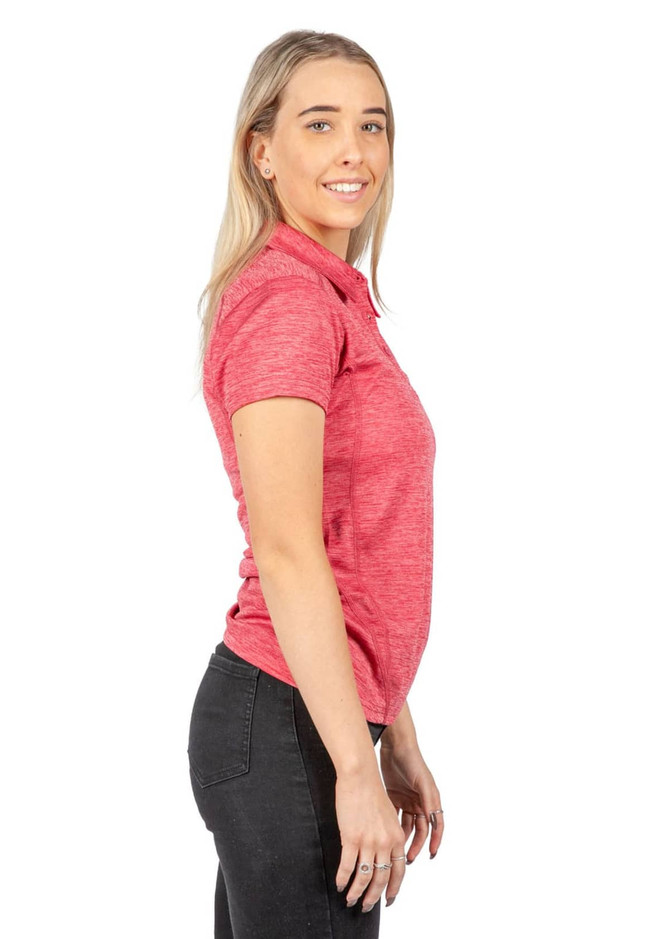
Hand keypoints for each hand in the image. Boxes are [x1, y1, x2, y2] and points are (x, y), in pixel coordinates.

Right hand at [334, 766, 407, 911]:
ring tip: (350, 899)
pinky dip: (342, 878)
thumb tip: (382, 854)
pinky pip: (347, 866)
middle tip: (366, 907)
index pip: (398, 871)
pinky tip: (338, 884)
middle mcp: (385, 842)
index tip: (388, 900)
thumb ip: (388, 835)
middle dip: (373, 897)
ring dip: (356, 892)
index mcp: (397, 837)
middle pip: (381, 879)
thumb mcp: (388, 815)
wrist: (360, 776)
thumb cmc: (371, 792)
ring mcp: (369, 841)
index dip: (393, 889)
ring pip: (364, 877)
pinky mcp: (351, 837)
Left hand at [379, 741, 443, 861]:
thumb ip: (430, 802)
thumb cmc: (413, 761)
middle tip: (409, 859)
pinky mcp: (394, 798)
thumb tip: (435, 825)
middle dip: (416, 845)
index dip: (434, 841)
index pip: (435, 826)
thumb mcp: (423, 783)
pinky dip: (393, 827)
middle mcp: (420, 802)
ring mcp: (407, 801)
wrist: (396, 746)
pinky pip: (395, 817)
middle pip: (420, 830)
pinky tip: (388, 837)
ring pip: (407, 826)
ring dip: (404, 839)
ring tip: (397, 851)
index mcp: (430, 800)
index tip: (431, 854)